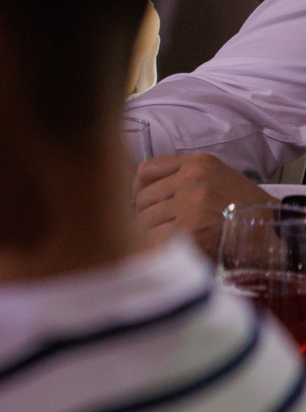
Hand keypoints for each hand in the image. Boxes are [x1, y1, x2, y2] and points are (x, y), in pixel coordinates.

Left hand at [133, 153, 270, 254]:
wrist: (272, 230)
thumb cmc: (243, 207)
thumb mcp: (216, 177)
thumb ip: (182, 177)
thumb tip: (140, 190)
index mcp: (197, 163)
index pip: (146, 170)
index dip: (137, 189)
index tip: (143, 202)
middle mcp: (192, 179)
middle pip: (143, 197)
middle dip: (144, 214)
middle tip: (156, 226)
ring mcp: (191, 203)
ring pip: (145, 218)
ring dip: (151, 232)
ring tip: (167, 238)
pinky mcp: (192, 228)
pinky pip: (156, 236)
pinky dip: (158, 245)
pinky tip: (171, 247)